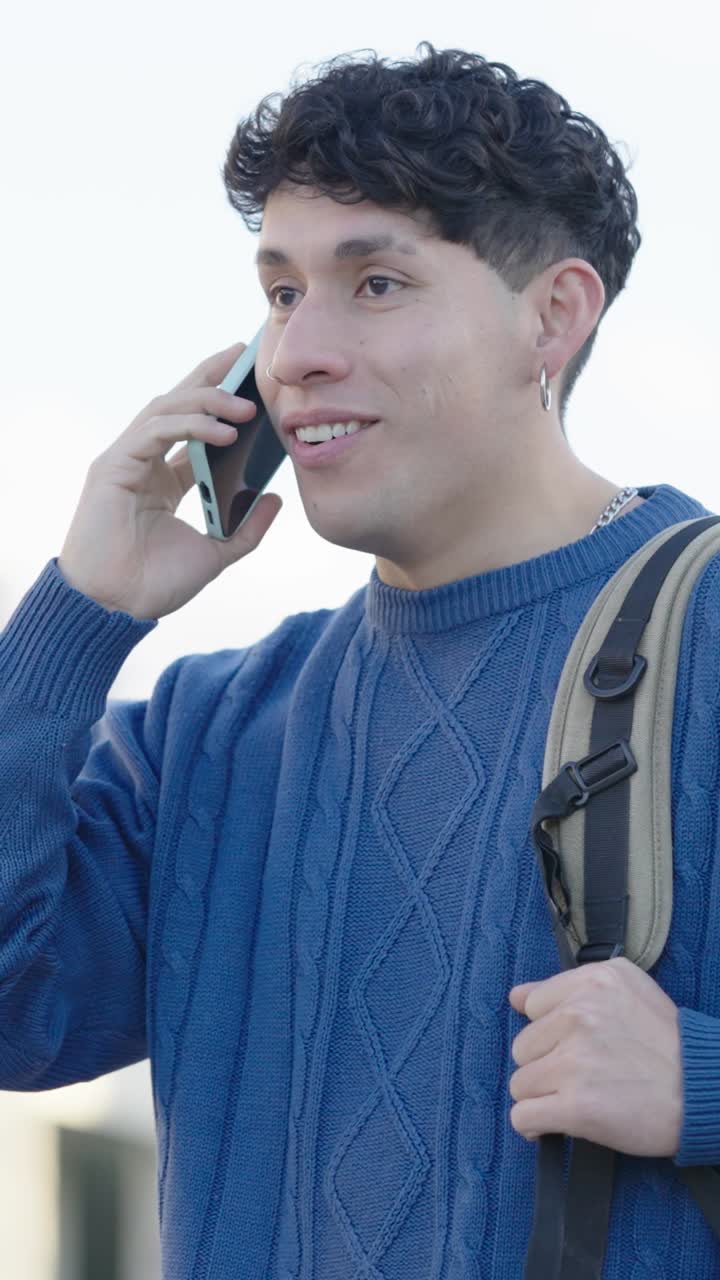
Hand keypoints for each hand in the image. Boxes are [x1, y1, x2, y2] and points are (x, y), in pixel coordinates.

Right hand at [58, 341, 282, 619]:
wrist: (116, 609)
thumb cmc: (154, 584)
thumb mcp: (216, 552)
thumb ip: (246, 528)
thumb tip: (275, 498)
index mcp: (164, 478)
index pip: (194, 427)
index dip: (221, 400)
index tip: (252, 379)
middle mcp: (144, 461)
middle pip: (178, 403)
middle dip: (211, 375)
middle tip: (245, 354)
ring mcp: (126, 460)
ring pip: (166, 409)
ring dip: (208, 401)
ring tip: (248, 406)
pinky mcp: (113, 466)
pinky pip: (154, 431)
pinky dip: (189, 426)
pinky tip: (224, 433)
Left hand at [508, 957, 682, 1156]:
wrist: (701, 1090)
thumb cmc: (667, 1042)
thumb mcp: (627, 987)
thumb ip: (570, 985)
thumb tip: (517, 997)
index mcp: (592, 983)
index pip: (533, 1005)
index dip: (551, 1029)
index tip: (574, 1044)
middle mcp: (579, 1016)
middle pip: (522, 1047)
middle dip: (546, 1064)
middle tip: (581, 1075)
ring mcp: (575, 1062)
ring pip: (520, 1083)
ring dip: (543, 1096)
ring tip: (575, 1098)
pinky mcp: (576, 1107)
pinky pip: (523, 1117)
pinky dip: (534, 1126)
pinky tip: (552, 1124)